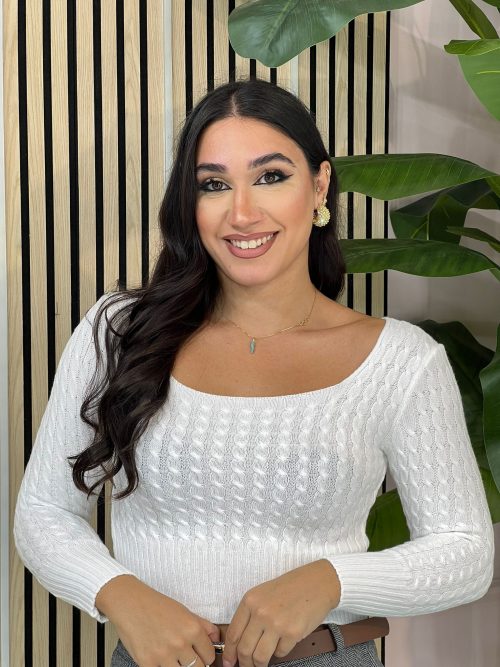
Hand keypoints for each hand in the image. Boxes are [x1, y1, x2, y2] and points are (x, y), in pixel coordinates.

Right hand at [96, 575, 220, 666]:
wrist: (129, 604)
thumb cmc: (156, 605)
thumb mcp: (184, 611)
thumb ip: (203, 626)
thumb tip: (216, 638)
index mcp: (192, 629)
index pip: (209, 655)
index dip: (206, 656)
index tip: (201, 655)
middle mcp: (180, 643)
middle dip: (195, 664)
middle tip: (187, 657)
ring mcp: (163, 656)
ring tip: (173, 656)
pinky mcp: (147, 663)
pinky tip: (160, 659)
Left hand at [222, 560, 340, 666]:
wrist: (316, 583)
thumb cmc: (290, 588)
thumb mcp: (263, 595)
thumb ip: (250, 615)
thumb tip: (239, 642)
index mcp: (250, 600)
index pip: (233, 633)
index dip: (229, 653)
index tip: (228, 663)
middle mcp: (260, 612)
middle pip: (244, 649)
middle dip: (244, 663)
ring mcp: (276, 623)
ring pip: (260, 657)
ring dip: (259, 665)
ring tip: (261, 664)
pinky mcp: (292, 633)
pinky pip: (280, 653)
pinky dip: (279, 652)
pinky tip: (283, 643)